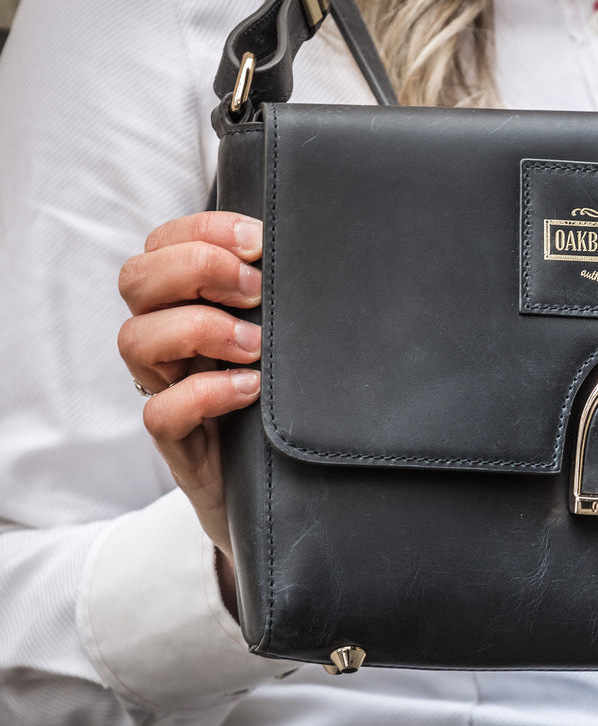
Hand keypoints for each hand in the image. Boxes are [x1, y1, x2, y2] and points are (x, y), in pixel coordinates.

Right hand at [117, 211, 264, 565]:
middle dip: (196, 269)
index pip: (163, 244)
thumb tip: (336, 247)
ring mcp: (169, 391)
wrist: (292, 494)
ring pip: (134, 340)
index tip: (259, 241)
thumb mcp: (292, 340)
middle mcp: (170, 343)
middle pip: (136, 280)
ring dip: (198, 328)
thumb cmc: (294, 402)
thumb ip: (291, 297)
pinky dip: (204, 393)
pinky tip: (249, 390)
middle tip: (254, 290)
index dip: (203, 231)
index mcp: (191, 304)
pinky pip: (159, 412)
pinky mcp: (180, 444)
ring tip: (254, 346)